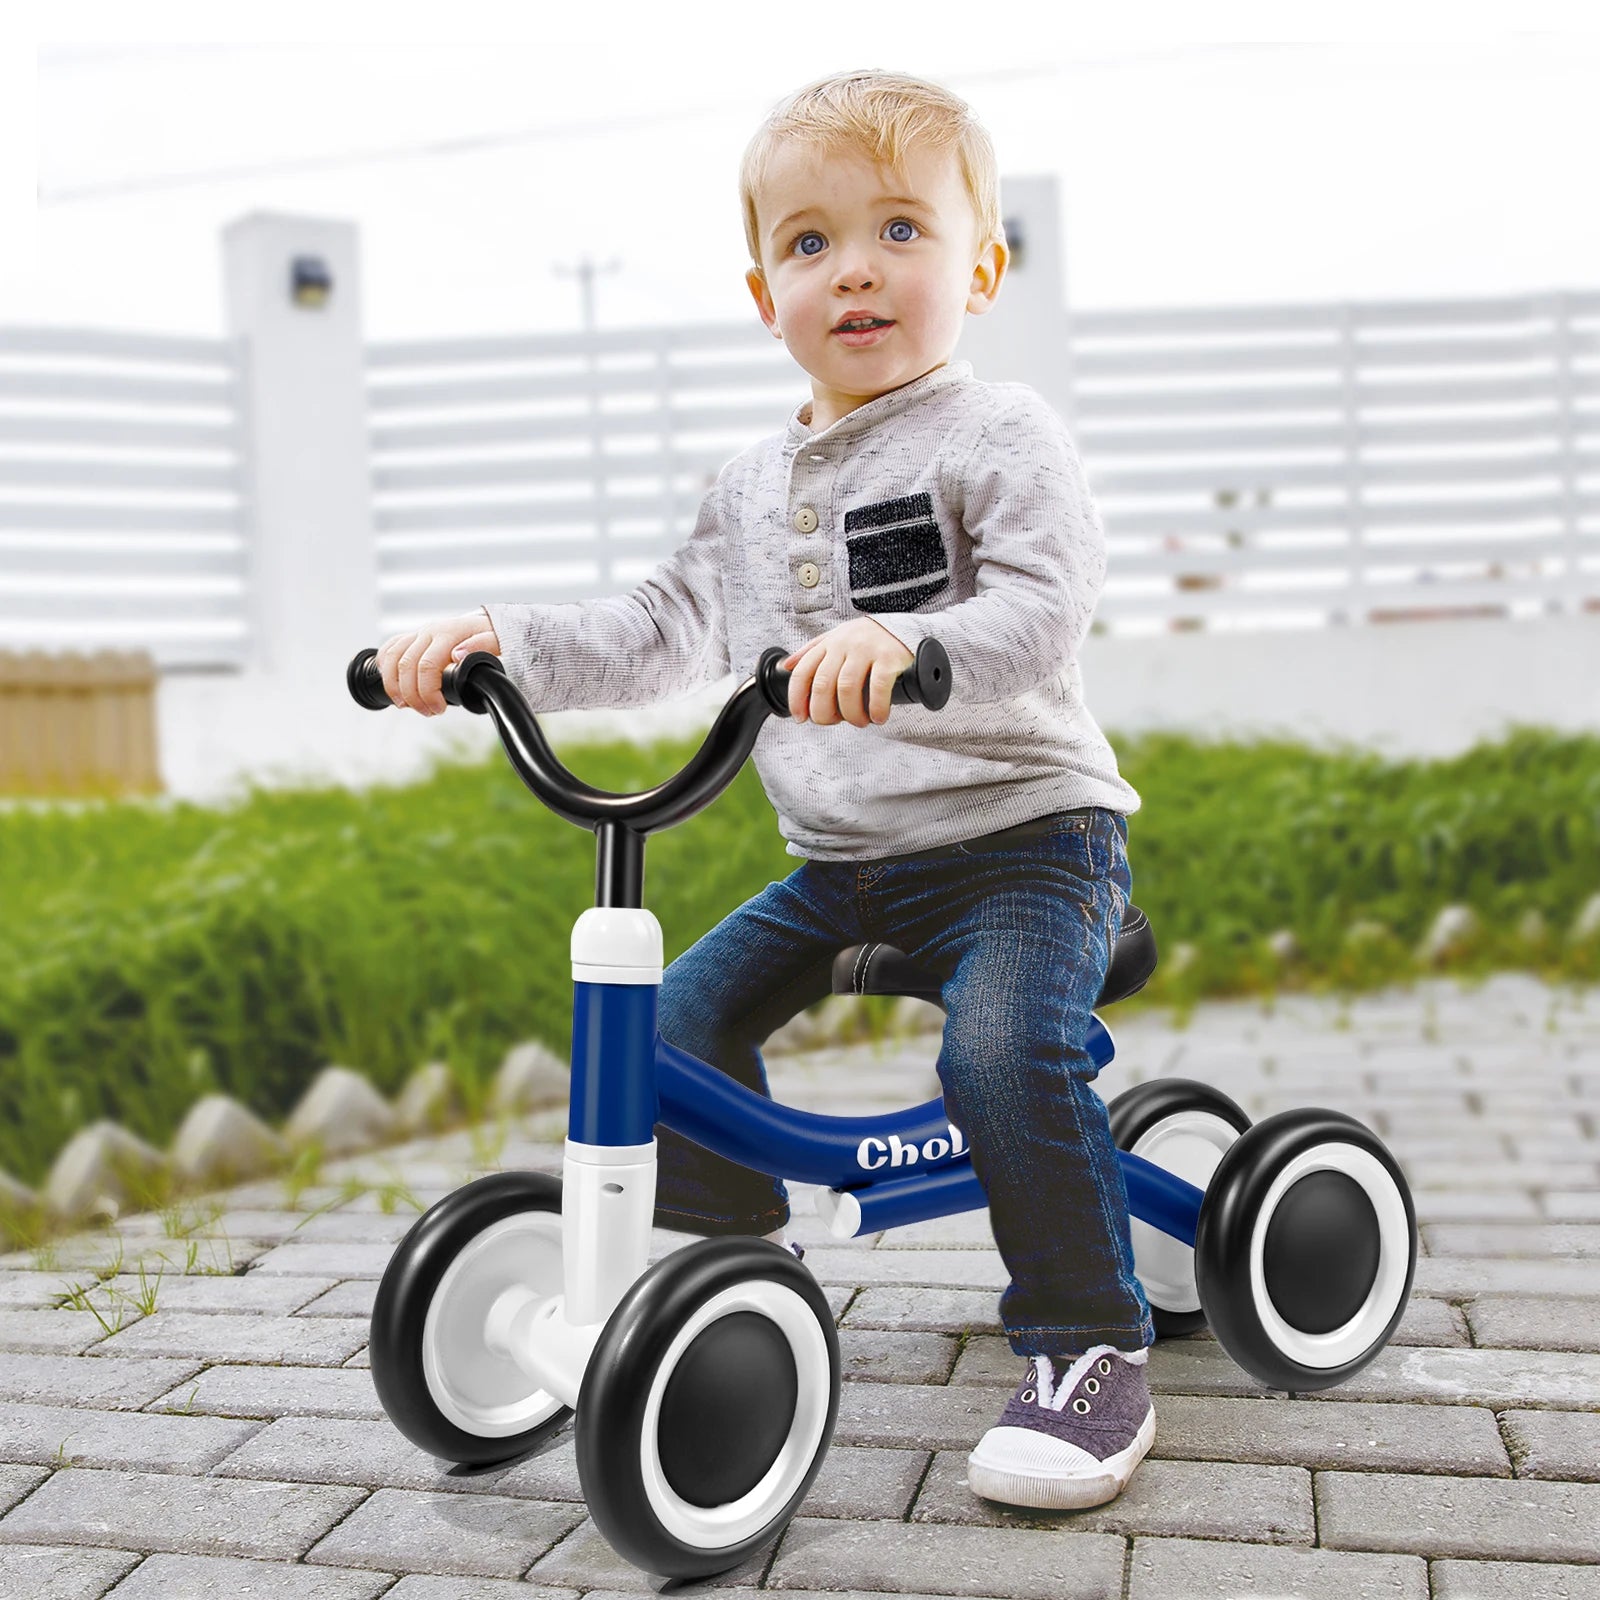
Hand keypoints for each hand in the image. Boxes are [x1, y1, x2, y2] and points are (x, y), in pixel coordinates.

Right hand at [378, 610, 501, 715]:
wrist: (483, 625)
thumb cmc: (491, 637)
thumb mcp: (496, 640)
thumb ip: (481, 645)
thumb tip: (458, 655)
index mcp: (448, 633)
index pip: (427, 666)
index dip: (428, 692)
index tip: (439, 708)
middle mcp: (429, 632)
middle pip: (406, 666)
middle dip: (413, 696)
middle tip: (428, 712)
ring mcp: (417, 634)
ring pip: (392, 658)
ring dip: (394, 686)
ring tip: (406, 705)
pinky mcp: (410, 638)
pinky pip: (388, 650)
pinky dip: (386, 670)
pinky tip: (395, 687)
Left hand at [780, 618, 914, 727]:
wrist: (903, 628)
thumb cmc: (867, 639)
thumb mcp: (836, 638)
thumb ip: (811, 651)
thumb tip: (786, 666)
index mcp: (829, 644)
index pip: (803, 672)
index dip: (797, 699)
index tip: (801, 717)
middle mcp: (844, 645)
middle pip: (822, 685)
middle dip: (824, 712)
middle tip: (834, 722)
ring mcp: (867, 650)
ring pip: (847, 689)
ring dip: (851, 714)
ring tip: (859, 721)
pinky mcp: (889, 658)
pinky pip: (878, 688)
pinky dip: (876, 708)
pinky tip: (878, 717)